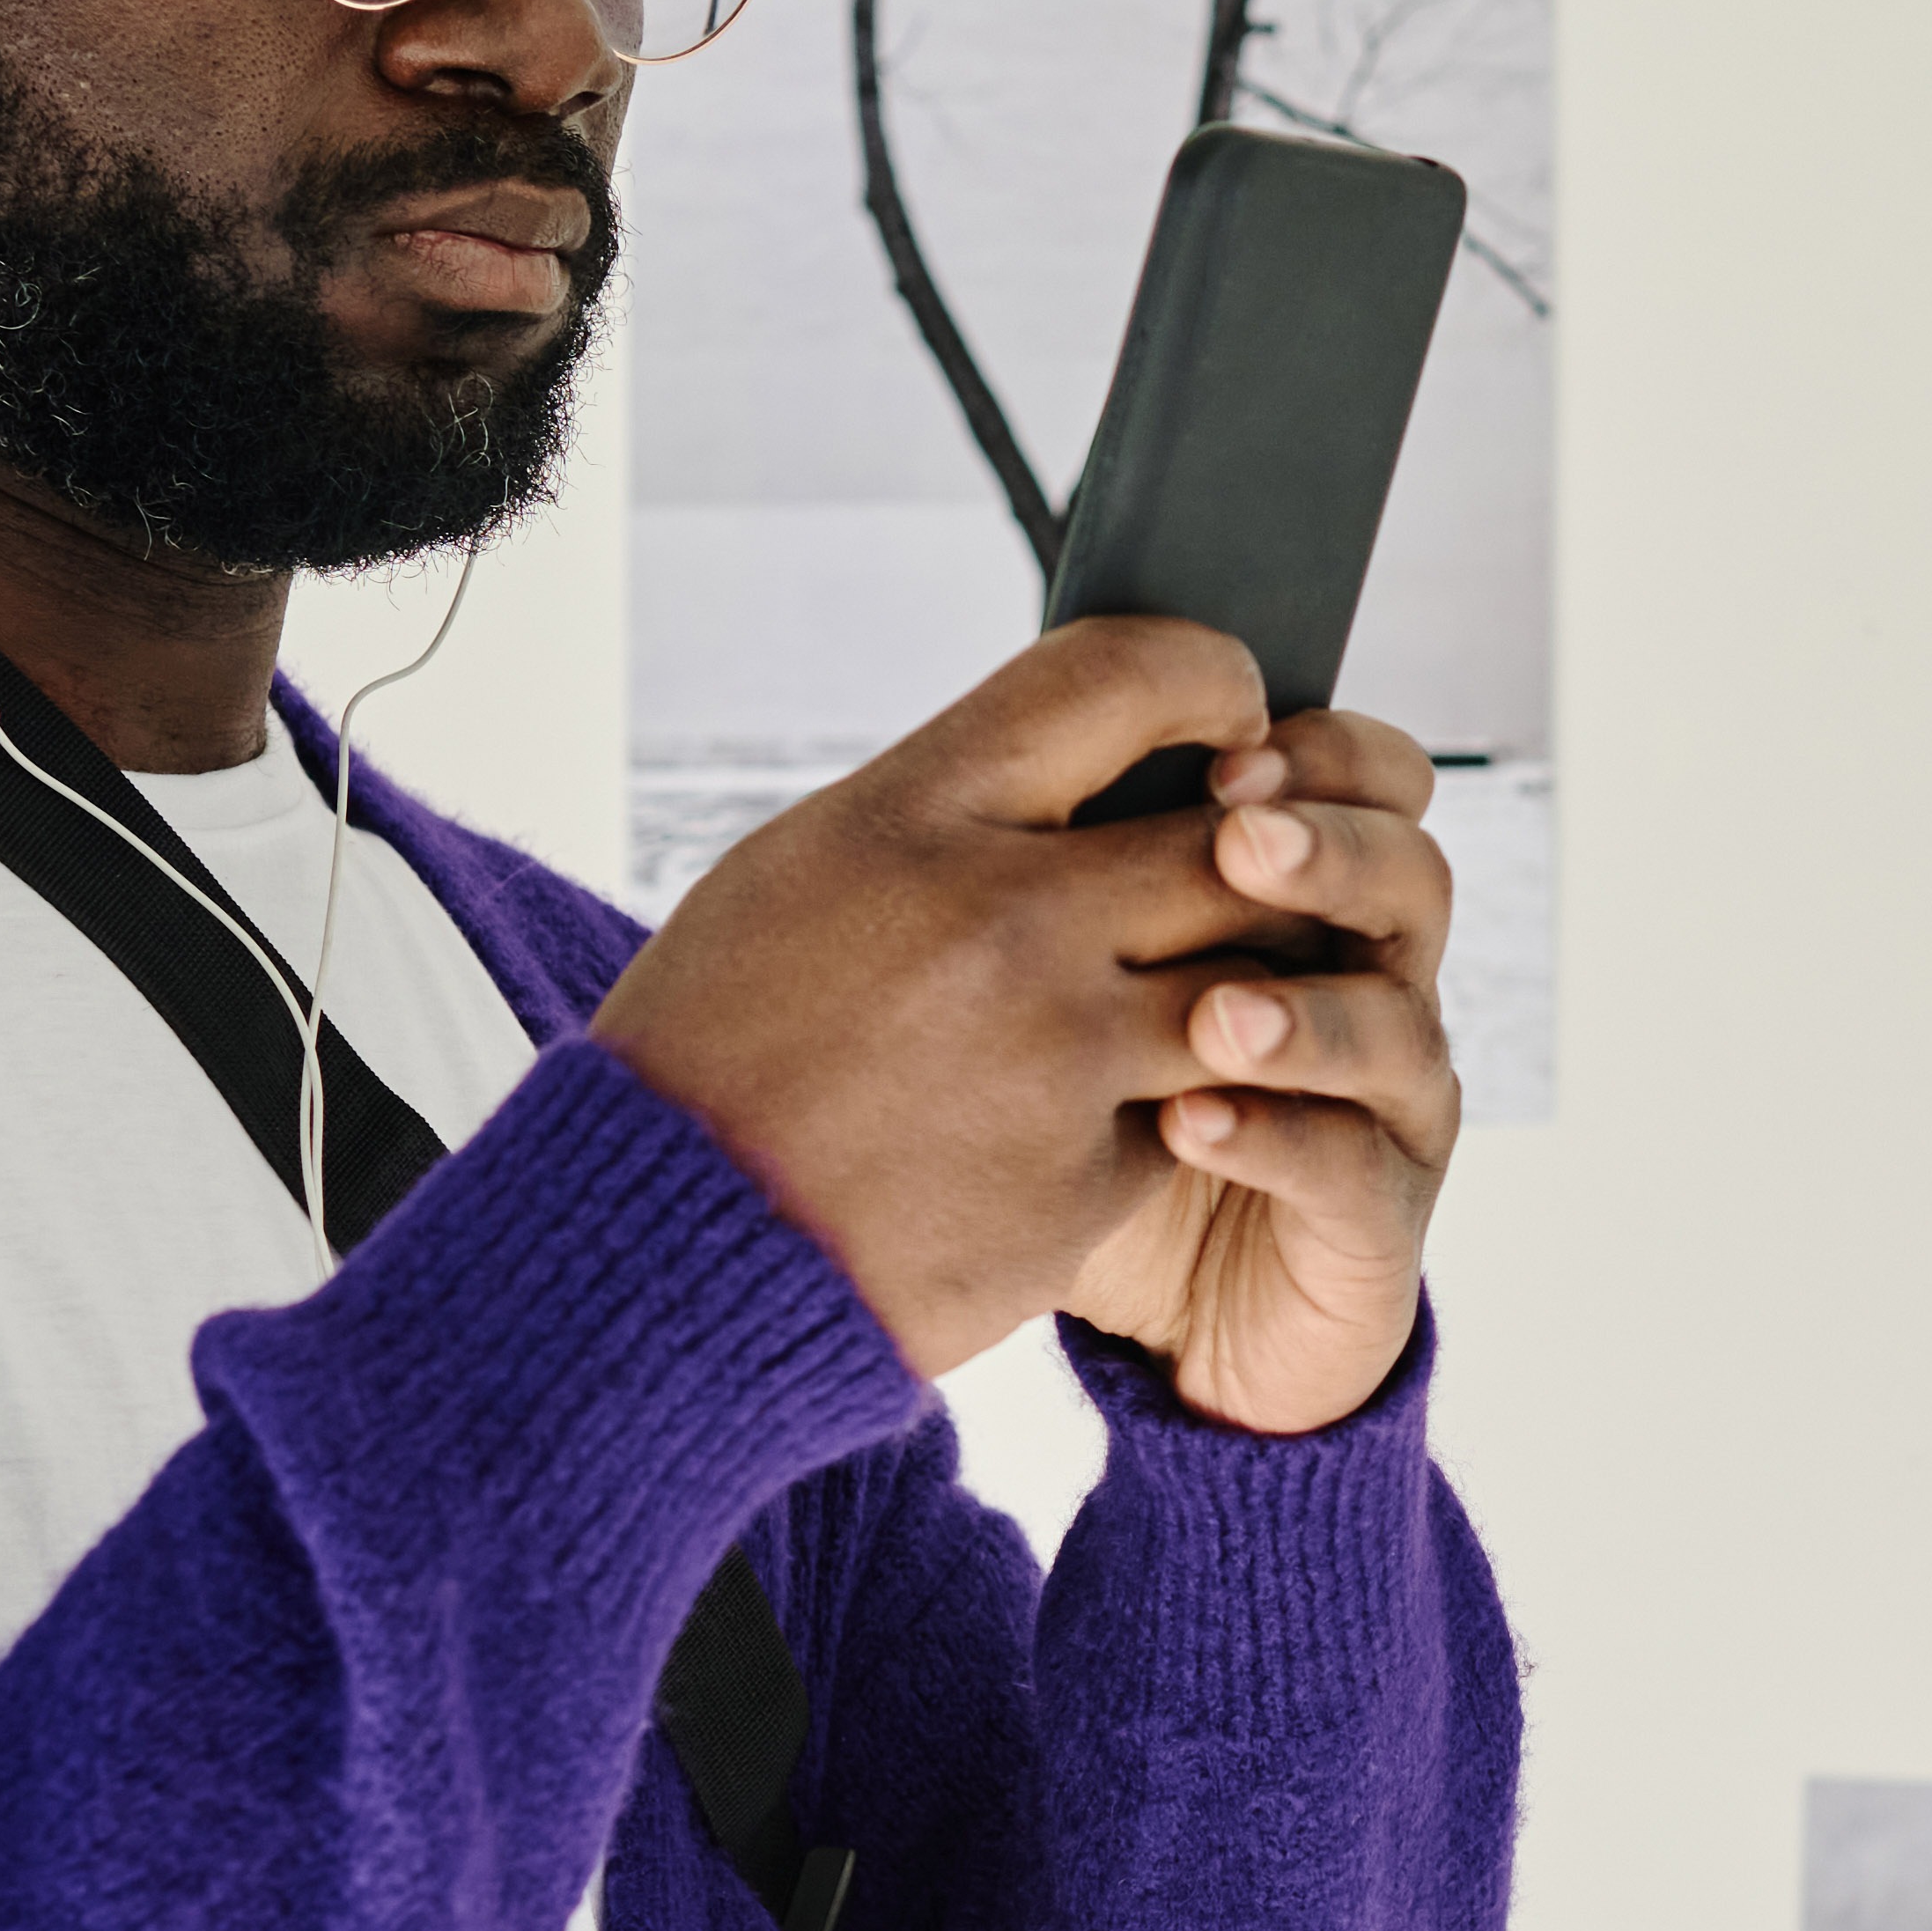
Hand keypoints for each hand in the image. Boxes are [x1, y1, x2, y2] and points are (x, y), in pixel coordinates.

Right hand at [592, 622, 1440, 1408]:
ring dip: (1249, 988)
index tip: (1226, 713)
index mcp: (920, 815)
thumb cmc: (717, 1051)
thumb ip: (952, 809)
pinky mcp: (1094, 1179)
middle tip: (1253, 870)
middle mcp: (1008, 920)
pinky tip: (1108, 1117)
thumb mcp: (801, 869)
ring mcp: (1062, 1054)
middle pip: (1233, 837)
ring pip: (1255, 983)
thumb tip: (1077, 763)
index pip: (1130, 674)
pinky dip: (1183, 1111)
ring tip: (1203, 996)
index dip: (1208, 679)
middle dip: (1265, 851)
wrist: (666, 1257)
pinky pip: (1208, 1113)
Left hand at [1058, 704, 1458, 1435]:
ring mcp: (1388, 1106)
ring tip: (1212, 1016)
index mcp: (1313, 904)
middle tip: (1239, 842)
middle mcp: (1372, 986)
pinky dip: (1273, 1138)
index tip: (1221, 751)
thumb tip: (1001, 765)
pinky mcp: (1377, 1221)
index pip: (1363, 786)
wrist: (1164, 1316)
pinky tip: (1189, 1123)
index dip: (1317, 755)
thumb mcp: (1080, 989)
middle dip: (1330, 850)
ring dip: (1306, 1010)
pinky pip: (1350, 1166)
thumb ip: (1078, 884)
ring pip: (1397, 1023)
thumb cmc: (1117, 1125)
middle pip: (1408, 878)